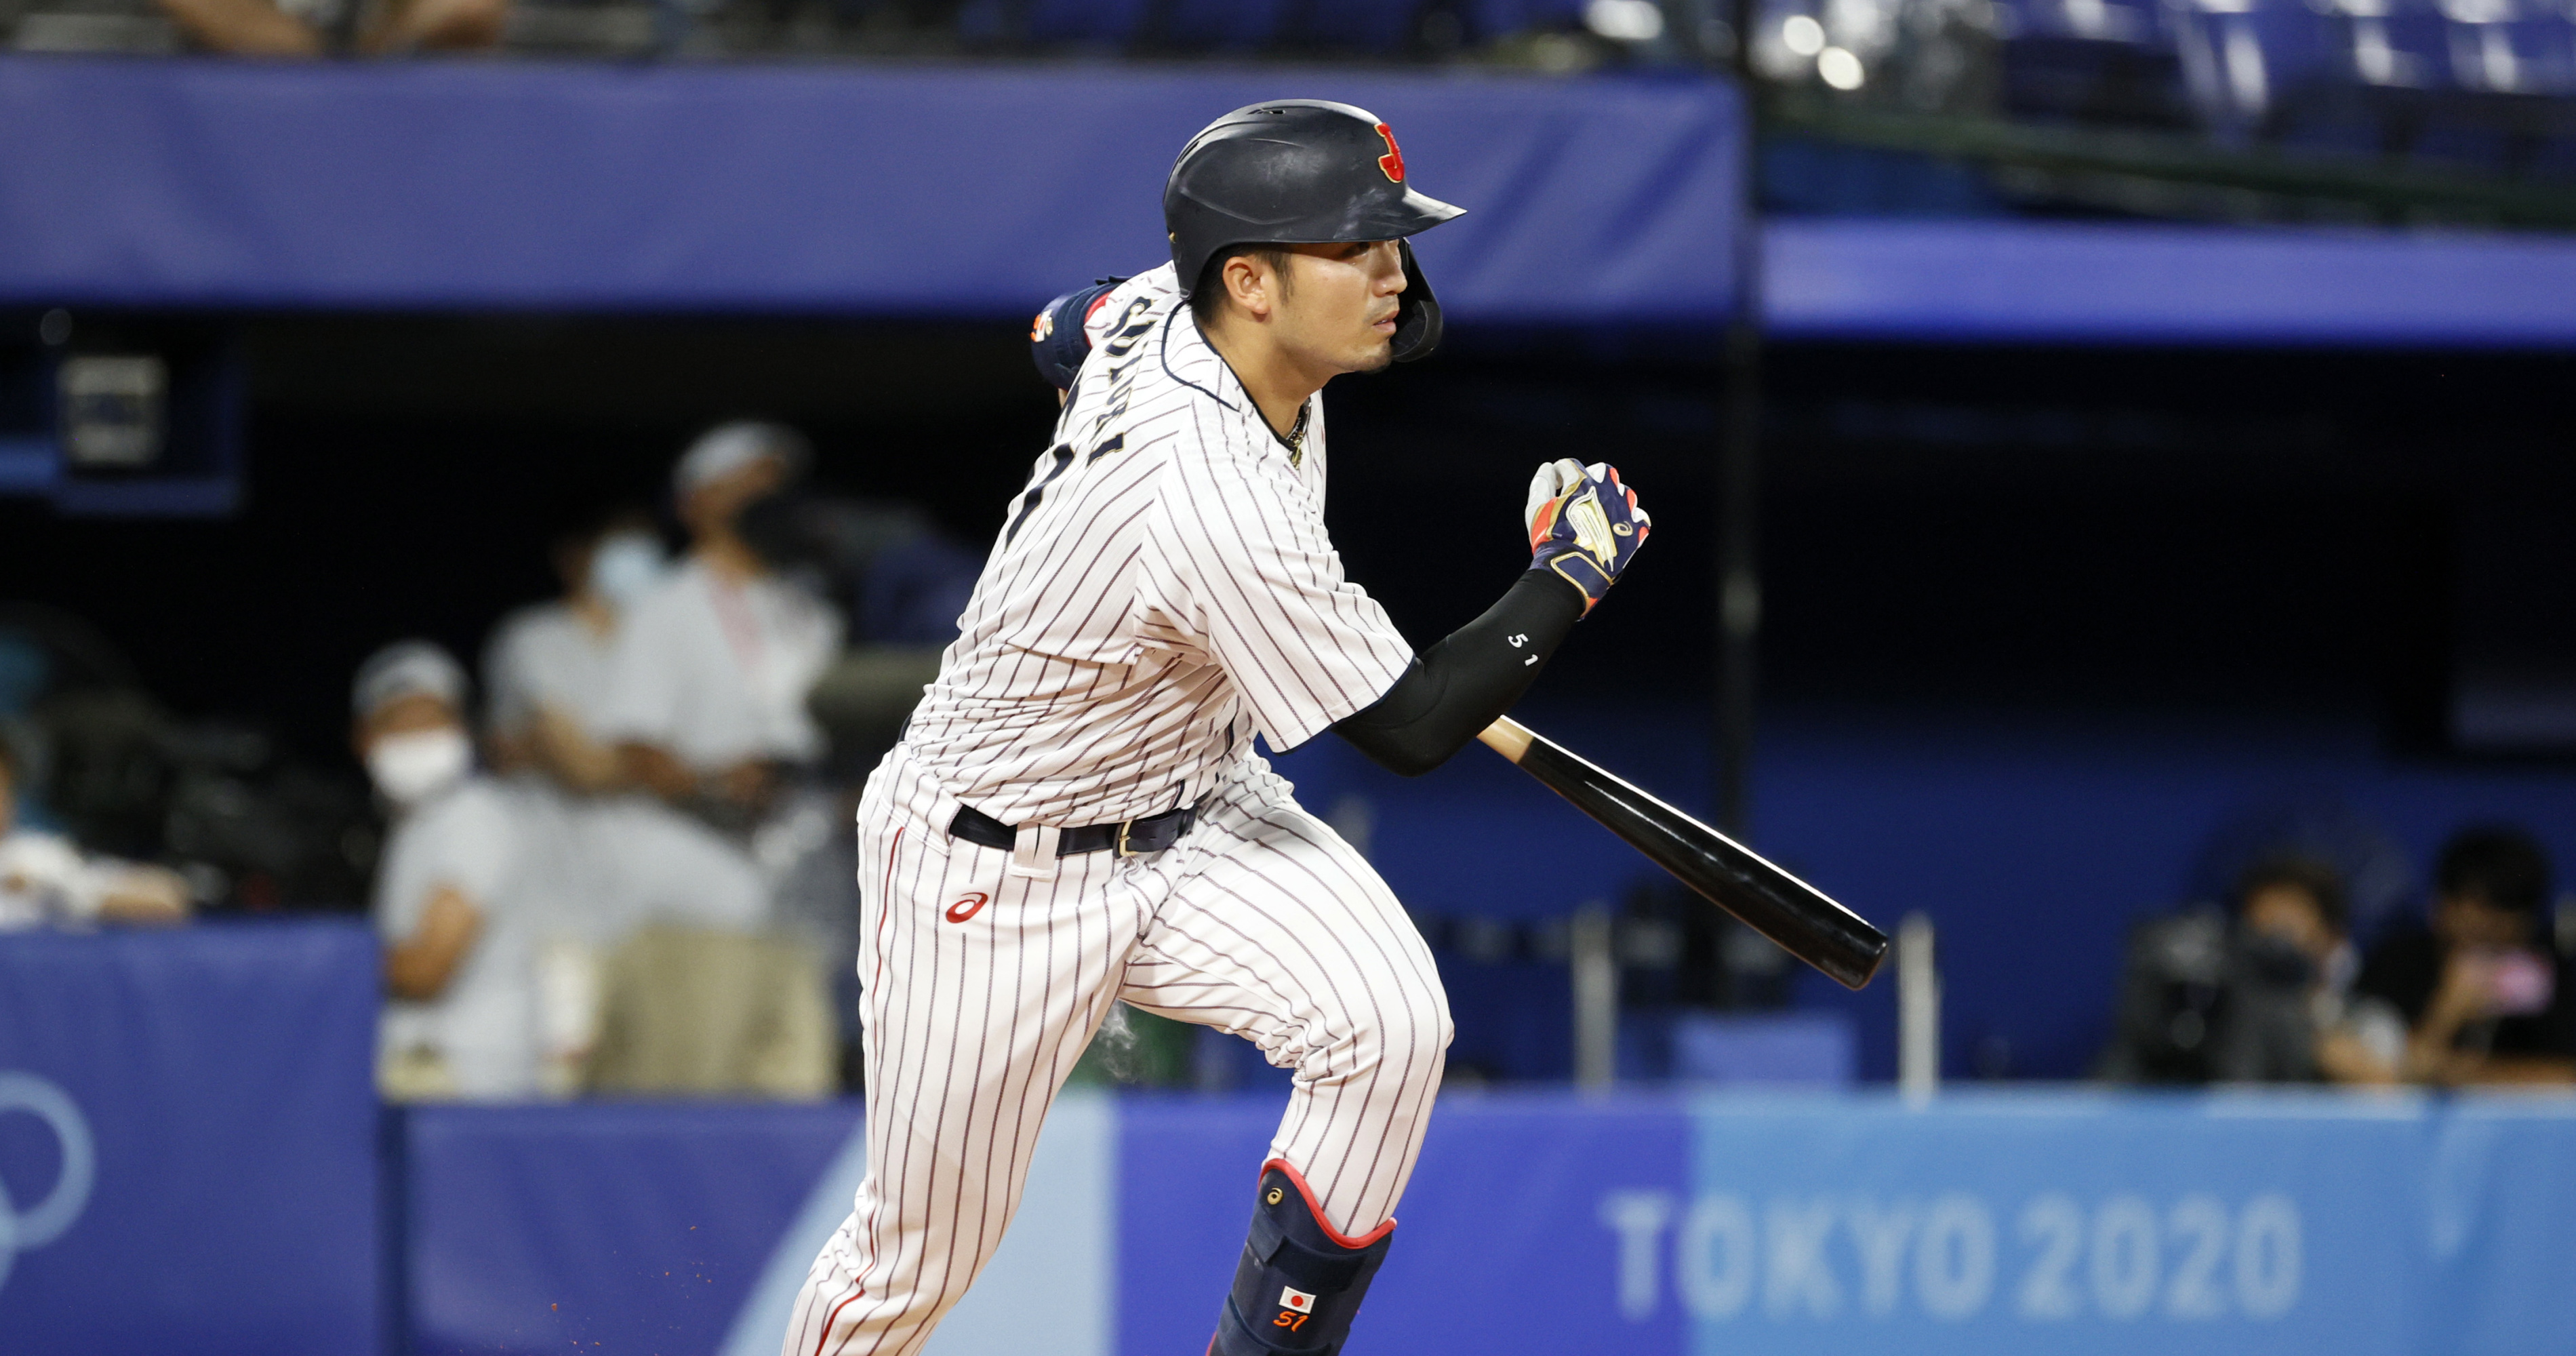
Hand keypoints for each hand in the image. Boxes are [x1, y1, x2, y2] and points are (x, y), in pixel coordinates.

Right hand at [1525, 458, 1648, 613]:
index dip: (1559, 473)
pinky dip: (1629, 520)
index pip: (1570, 466)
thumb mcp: (1537, 509)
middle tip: (1580, 495)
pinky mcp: (1635, 529)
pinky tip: (1616, 527)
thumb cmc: (1551, 539)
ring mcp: (1624, 509)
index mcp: (1582, 482)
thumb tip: (1548, 468)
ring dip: (1612, 498)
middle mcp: (1607, 490)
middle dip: (1590, 478)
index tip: (1555, 485)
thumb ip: (1541, 484)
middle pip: (1603, 472)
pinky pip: (1639, 517)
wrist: (1572, 569)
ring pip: (1624, 493)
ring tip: (1599, 513)